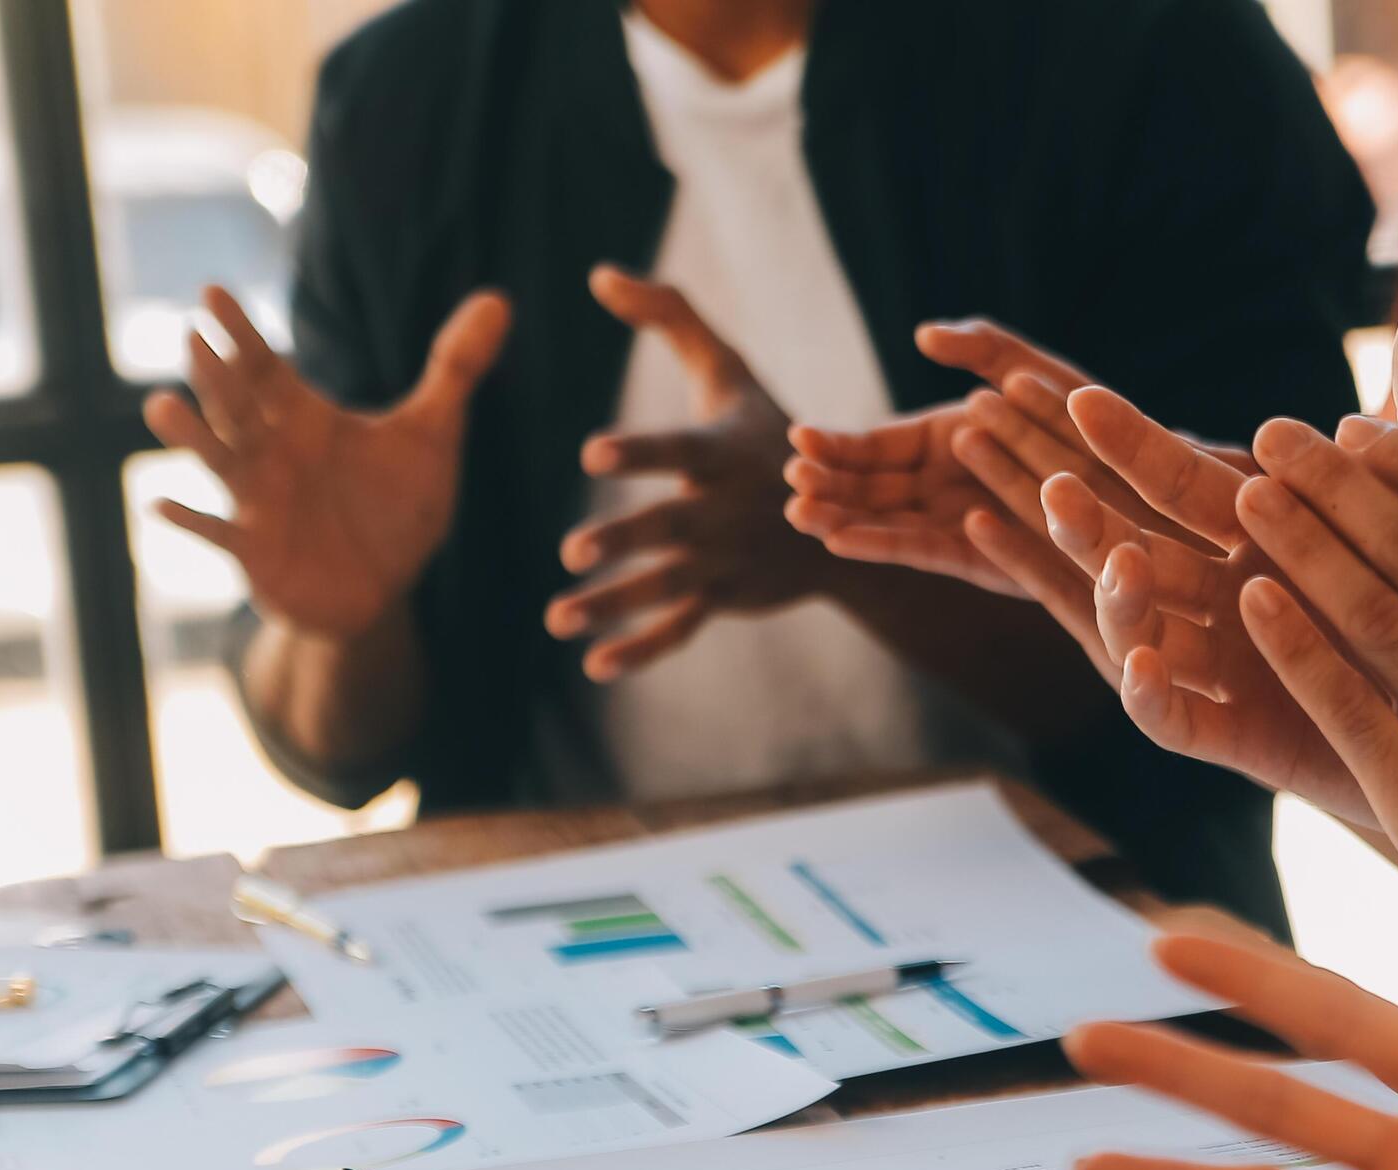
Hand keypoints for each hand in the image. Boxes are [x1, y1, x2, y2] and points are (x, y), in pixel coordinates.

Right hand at [146, 285, 508, 639]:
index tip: (212, 291)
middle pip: (238, 408)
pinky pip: (219, 534)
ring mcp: (258, 502)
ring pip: (219, 463)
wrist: (384, 586)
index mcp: (305, 420)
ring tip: (160, 407)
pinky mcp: (256, 552)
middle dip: (217, 377)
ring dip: (190, 438)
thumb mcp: (433, 435)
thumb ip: (454, 368)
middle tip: (193, 337)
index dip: (241, 333)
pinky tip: (162, 506)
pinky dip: (193, 522)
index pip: (266, 368)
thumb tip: (499, 299)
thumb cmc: (396, 505)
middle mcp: (272, 454)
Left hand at [554, 266, 837, 677]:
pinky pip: (680, 627)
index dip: (639, 452)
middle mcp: (725, 510)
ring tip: (557, 619)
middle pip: (670, 528)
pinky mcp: (723, 595)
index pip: (677, 451)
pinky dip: (642, 650)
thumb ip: (668, 315)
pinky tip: (595, 665)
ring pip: (665, 587)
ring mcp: (725, 559)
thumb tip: (599, 275)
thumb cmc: (768, 428)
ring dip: (613, 606)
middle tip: (572, 552)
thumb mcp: (727, 367)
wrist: (841, 513)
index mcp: (721, 453)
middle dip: (625, 541)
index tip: (591, 454)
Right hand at [783, 319, 1100, 594]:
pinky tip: (843, 540)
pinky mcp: (981, 558)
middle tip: (788, 482)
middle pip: (868, 489)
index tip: (798, 438)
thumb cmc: (1087, 419)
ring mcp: (958, 524)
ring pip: (886, 522)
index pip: (873, 446)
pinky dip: (883, 544)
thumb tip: (923, 334)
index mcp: (941, 442)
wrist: (1138, 478)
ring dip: (841, 518)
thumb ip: (981, 346)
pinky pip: (923, 550)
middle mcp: (942, 486)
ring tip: (801, 514)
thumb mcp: (1032, 367)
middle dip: (825, 486)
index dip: (835, 445)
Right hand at [1021, 295, 1397, 829]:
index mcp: (1246, 534)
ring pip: (1130, 625)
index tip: (1051, 382)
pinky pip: (1174, 720)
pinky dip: (1150, 695)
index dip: (1110, 434)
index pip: (1162, 475)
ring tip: (1100, 545)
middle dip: (1061, 497)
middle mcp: (1215, 596)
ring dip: (1103, 585)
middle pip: (1116, 540)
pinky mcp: (1235, 736)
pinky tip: (1144, 663)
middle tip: (989, 442)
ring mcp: (1217, 667)